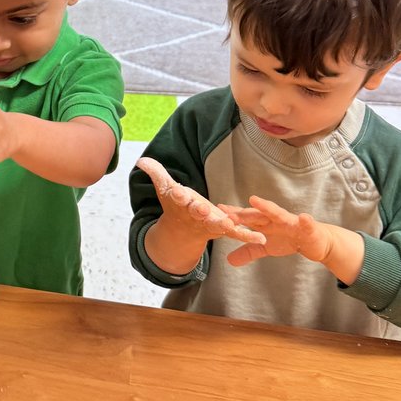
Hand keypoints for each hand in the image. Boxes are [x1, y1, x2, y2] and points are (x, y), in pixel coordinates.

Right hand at [138, 157, 262, 242]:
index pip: (177, 196)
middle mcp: (194, 214)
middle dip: (199, 210)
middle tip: (201, 208)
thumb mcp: (165, 187)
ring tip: (231, 225)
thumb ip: (155, 172)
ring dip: (224, 224)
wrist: (183, 231)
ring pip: (216, 224)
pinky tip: (260, 239)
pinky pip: (236, 233)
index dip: (178, 194)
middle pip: (197, 212)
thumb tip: (140, 160)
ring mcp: (209, 223)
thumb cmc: (176, 204)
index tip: (177, 192)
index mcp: (180, 202)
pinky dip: (247, 236)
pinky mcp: (222, 229)